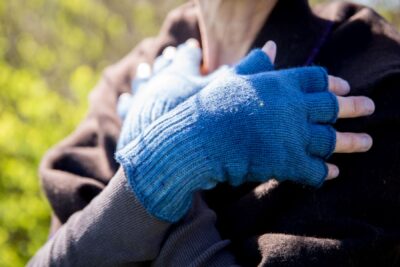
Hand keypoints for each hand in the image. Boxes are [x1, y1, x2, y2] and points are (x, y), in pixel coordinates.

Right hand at [116, 41, 374, 221]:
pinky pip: (313, 169)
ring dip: (351, 141)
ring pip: (330, 138)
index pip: (314, 77)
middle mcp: (290, 106)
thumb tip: (272, 47)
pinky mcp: (286, 162)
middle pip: (331, 105)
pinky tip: (333, 172)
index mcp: (277, 83)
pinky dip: (324, 172)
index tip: (342, 86)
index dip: (330, 82)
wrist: (193, 139)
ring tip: (367, 143)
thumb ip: (254, 64)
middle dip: (353, 106)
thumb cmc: (206, 108)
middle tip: (369, 108)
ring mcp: (290, 135)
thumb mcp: (228, 78)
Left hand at [117, 39, 227, 149]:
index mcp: (181, 70)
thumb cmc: (197, 118)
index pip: (188, 54)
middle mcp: (160, 79)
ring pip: (143, 79)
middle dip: (169, 58)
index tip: (194, 48)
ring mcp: (143, 96)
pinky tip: (125, 98)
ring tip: (145, 68)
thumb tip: (230, 69)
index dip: (192, 51)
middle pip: (165, 63)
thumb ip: (222, 82)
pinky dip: (127, 101)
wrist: (169, 145)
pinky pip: (127, 105)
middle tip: (171, 53)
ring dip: (145, 73)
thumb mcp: (216, 97)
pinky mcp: (132, 115)